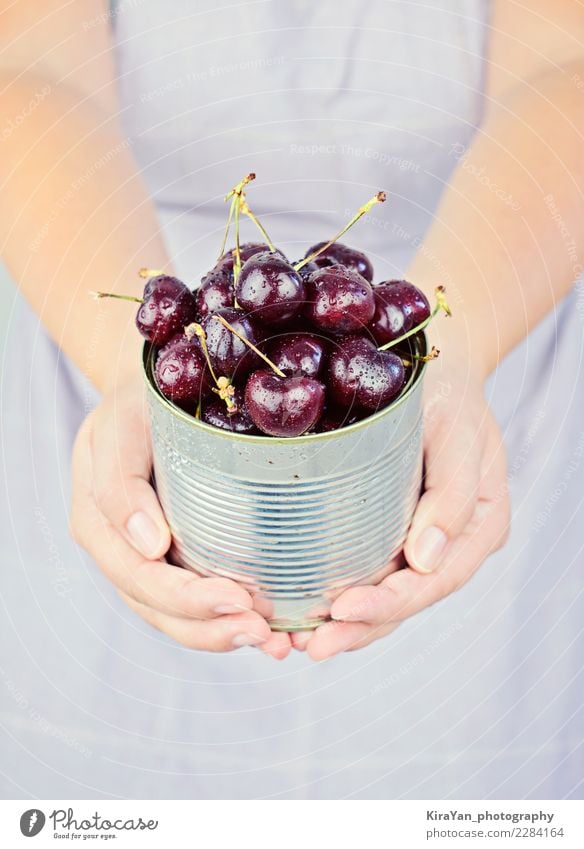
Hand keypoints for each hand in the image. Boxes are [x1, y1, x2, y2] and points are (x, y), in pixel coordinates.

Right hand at [70, 377, 290, 658]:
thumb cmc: (139, 398)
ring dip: (226, 634)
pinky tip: (274, 627)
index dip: (187, 600)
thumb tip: (150, 546)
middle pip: (161, 609)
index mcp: (99, 524)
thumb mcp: (123, 424)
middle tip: (266, 634)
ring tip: (276, 642)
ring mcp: (148, 556)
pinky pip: (199, 596)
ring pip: (180, 616)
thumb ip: (122, 482)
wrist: (152, 386)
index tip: (240, 601)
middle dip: (213, 628)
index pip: (141, 578)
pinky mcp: (178, 552)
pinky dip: (232, 617)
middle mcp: (121, 550)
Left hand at [294, 361, 510, 659]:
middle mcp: (450, 542)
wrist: (430, 370)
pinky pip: (368, 569)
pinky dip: (337, 593)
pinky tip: (302, 608)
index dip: (392, 603)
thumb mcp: (457, 431)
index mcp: (478, 525)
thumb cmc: (446, 392)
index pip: (436, 580)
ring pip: (385, 593)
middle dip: (360, 628)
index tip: (343, 610)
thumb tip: (425, 562)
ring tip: (299, 642)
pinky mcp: (389, 528)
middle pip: (408, 599)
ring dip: (345, 625)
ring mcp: (420, 538)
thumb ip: (451, 494)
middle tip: (311, 646)